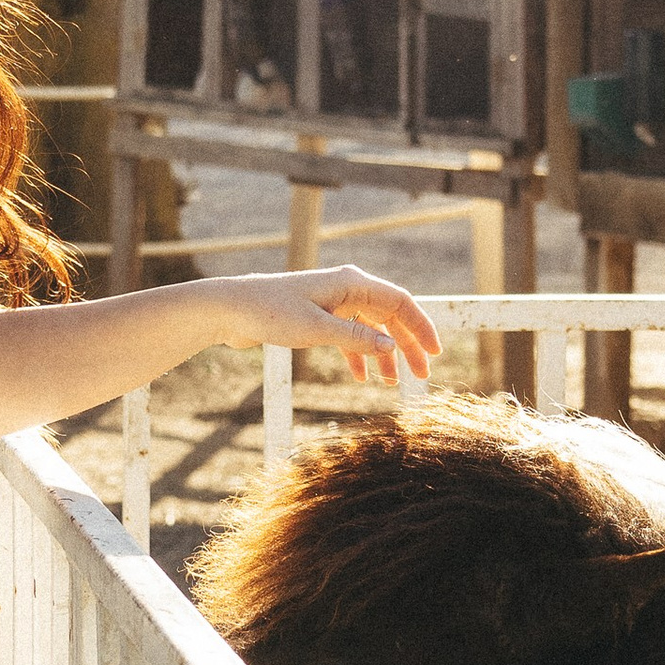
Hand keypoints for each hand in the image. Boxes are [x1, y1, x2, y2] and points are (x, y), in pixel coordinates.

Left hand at [222, 265, 440, 384]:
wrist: (230, 309)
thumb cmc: (270, 312)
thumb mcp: (317, 329)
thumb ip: (356, 339)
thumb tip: (392, 347)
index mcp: (351, 282)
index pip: (400, 301)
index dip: (421, 326)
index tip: (435, 352)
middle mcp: (346, 288)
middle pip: (389, 316)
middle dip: (407, 345)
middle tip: (422, 374)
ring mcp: (333, 302)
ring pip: (370, 328)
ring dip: (384, 353)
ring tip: (394, 382)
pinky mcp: (318, 316)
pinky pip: (349, 335)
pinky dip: (358, 355)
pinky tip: (362, 377)